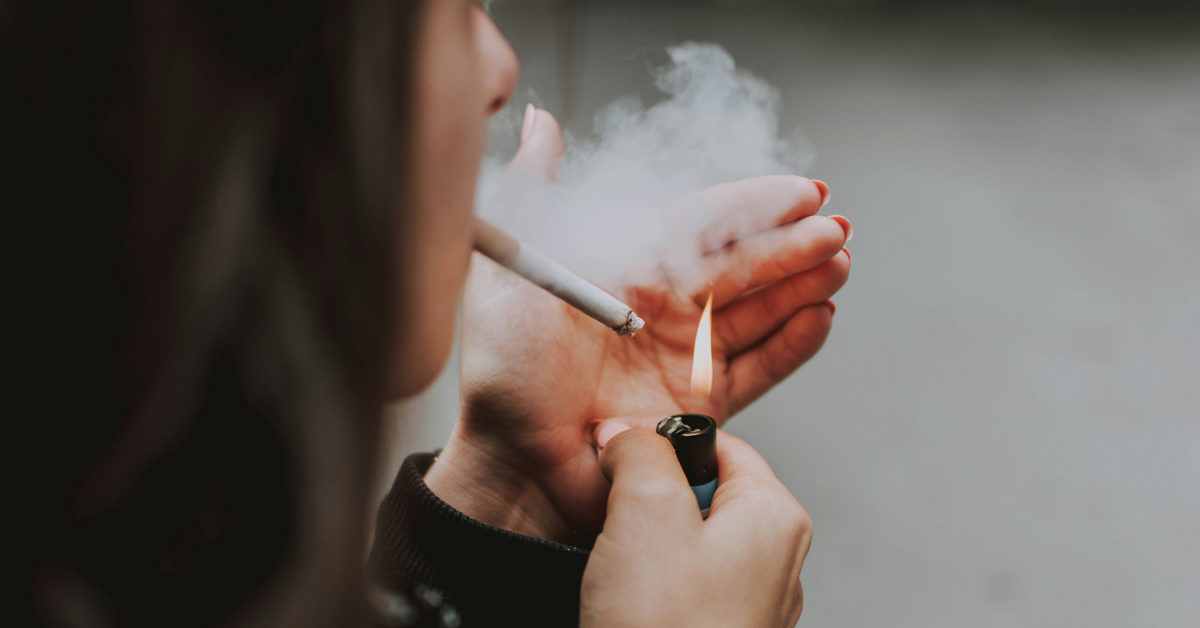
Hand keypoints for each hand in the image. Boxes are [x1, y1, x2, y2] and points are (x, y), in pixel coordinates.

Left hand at [425, 108, 850, 537]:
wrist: (515, 462)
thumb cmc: (504, 367)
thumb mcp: (514, 267)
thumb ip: (535, 190)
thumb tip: (540, 120)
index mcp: (624, 266)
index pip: (700, 223)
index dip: (751, 205)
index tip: (800, 191)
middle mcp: (659, 307)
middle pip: (738, 265)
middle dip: (789, 244)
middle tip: (834, 228)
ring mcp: (682, 355)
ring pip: (757, 311)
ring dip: (801, 285)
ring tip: (839, 263)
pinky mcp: (700, 404)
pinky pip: (758, 368)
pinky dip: (792, 344)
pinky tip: (821, 315)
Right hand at [581, 426, 810, 627]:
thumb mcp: (644, 510)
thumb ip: (639, 451)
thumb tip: (627, 432)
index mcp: (774, 516)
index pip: (719, 445)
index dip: (662, 446)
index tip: (624, 461)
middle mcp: (775, 560)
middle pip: (700, 494)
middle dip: (649, 502)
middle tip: (620, 525)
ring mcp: (750, 605)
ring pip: (685, 545)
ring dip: (643, 549)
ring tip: (622, 573)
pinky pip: (679, 591)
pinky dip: (648, 590)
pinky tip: (628, 605)